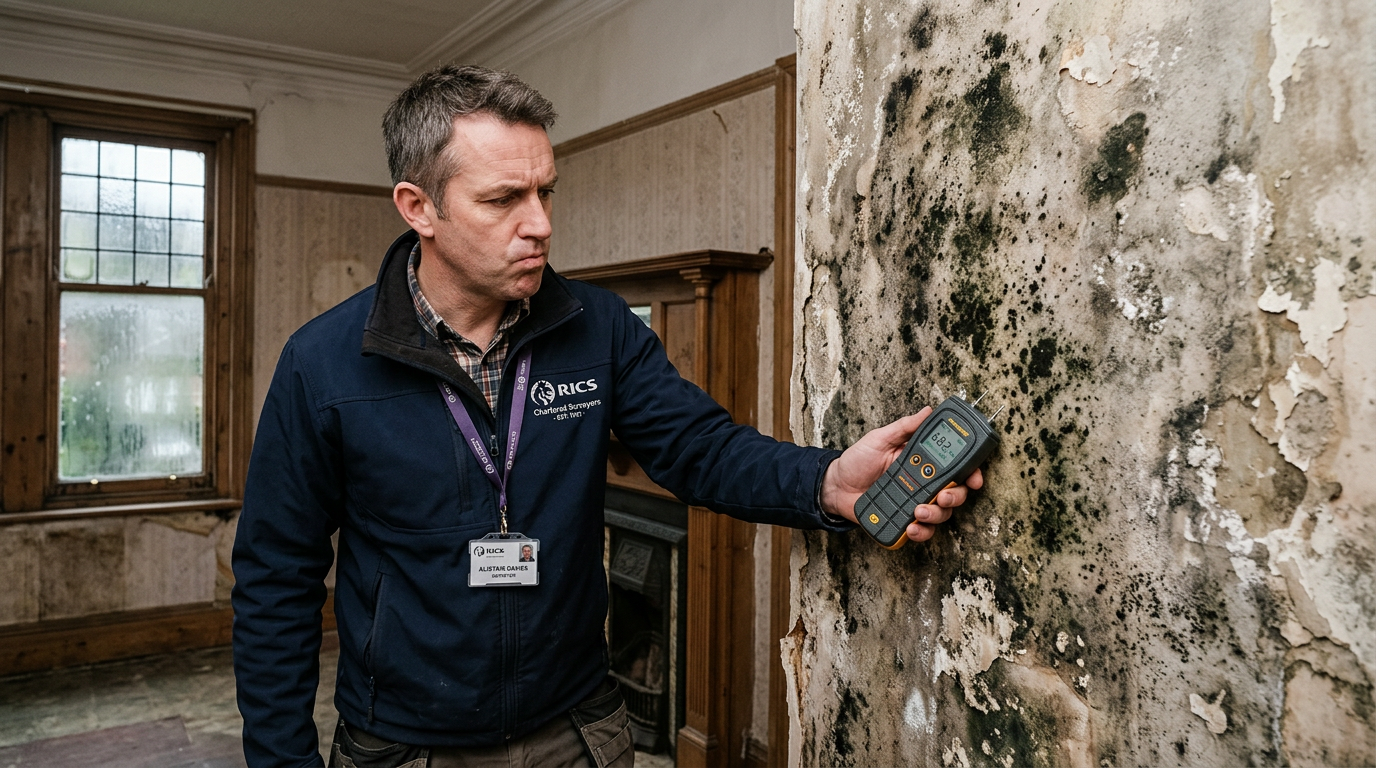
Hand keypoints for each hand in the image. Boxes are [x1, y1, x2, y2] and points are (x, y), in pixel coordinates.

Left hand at [820, 407, 984, 542]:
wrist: (835, 486)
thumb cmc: (857, 461)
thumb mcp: (880, 438)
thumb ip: (904, 427)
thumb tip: (927, 411)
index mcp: (923, 463)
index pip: (955, 468)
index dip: (971, 473)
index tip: (974, 478)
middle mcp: (924, 485)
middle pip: (955, 493)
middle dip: (955, 496)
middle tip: (942, 495)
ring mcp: (915, 504)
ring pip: (942, 514)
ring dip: (936, 514)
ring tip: (919, 511)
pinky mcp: (904, 521)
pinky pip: (922, 531)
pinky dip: (921, 532)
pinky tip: (911, 526)